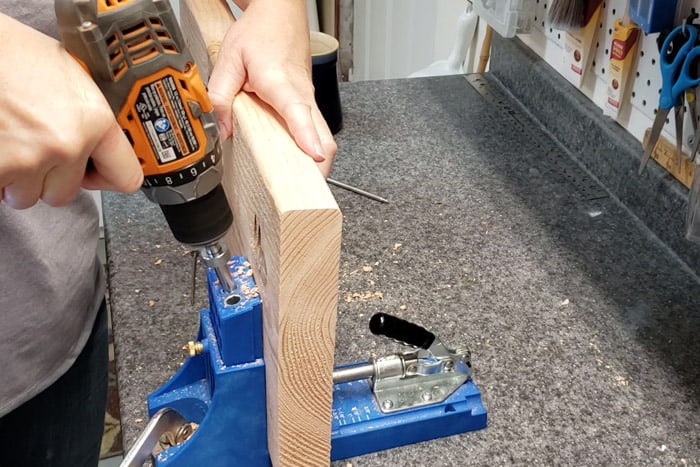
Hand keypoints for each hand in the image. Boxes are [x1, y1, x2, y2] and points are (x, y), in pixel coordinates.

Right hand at [0, 14, 142, 208]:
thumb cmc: (12, 53)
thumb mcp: (70, 74)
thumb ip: (88, 114)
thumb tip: (99, 139)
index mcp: (94, 121)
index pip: (126, 178)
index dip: (108, 176)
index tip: (97, 173)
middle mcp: (65, 146)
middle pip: (67, 192)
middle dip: (52, 177)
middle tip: (38, 149)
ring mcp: (28, 161)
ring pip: (30, 195)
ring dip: (21, 178)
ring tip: (13, 142)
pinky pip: (0, 191)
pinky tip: (0, 146)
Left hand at [207, 0, 335, 176]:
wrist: (281, 14)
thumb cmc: (260, 33)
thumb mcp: (229, 58)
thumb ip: (221, 95)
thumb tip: (223, 130)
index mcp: (280, 82)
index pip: (298, 113)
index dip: (306, 138)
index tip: (313, 158)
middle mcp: (302, 95)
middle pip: (323, 138)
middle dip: (318, 169)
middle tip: (305, 195)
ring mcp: (310, 101)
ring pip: (325, 138)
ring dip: (318, 164)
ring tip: (302, 189)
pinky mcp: (310, 104)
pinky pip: (318, 133)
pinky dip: (314, 151)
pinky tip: (299, 164)